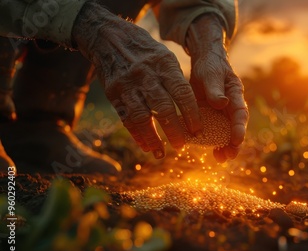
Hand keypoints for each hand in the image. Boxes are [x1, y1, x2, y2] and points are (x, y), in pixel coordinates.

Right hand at [72, 2, 200, 157]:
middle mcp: (146, 76)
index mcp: (164, 66)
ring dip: (153, 138)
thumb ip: (176, 81)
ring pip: (142, 117)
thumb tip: (192, 108)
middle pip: (163, 108)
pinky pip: (125, 118)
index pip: (182, 93)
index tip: (198, 130)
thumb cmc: (145, 51)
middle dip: (174, 130)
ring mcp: (127, 85)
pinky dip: (136, 134)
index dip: (192, 114)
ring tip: (161, 153)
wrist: (107, 37)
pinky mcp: (113, 93)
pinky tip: (145, 146)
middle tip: (182, 145)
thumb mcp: (165, 57)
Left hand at [186, 14, 248, 162]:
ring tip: (221, 158)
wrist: (204, 65)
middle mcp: (230, 108)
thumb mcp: (211, 75)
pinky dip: (210, 142)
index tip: (237, 141)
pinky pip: (212, 132)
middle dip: (234, 144)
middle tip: (229, 155)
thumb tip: (222, 103)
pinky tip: (208, 152)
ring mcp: (221, 114)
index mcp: (235, 96)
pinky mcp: (210, 118)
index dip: (239, 129)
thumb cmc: (210, 67)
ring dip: (224, 146)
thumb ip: (215, 90)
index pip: (239, 114)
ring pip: (225, 133)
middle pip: (235, 129)